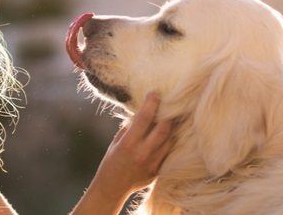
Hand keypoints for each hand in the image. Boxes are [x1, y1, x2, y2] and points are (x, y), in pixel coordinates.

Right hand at [71, 93, 174, 214]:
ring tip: (170, 118)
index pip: (144, 118)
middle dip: (167, 115)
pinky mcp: (158, 172)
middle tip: (168, 105)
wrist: (112, 187)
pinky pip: (168, 153)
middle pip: (164, 129)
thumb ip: (130, 127)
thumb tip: (142, 112)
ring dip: (171, 128)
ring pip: (170, 140)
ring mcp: (152, 164)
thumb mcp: (117, 142)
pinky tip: (168, 135)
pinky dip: (169, 142)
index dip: (151, 103)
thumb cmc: (111, 161)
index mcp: (129, 144)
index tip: (154, 93)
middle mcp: (142, 153)